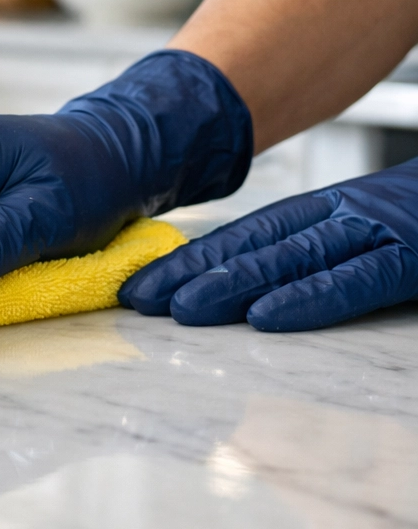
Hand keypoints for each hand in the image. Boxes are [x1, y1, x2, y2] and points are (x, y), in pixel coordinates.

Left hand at [119, 159, 417, 331]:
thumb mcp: (383, 233)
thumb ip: (331, 256)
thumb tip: (267, 297)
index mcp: (344, 210)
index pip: (257, 237)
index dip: (199, 259)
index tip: (147, 284)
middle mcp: (359, 214)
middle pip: (262, 246)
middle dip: (195, 273)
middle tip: (136, 299)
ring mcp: (394, 228)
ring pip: (299, 258)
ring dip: (234, 283)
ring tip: (177, 308)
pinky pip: (365, 277)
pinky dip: (315, 296)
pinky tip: (266, 317)